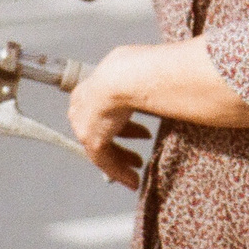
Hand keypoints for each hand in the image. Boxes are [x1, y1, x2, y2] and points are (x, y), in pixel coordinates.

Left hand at [70, 46, 156, 189]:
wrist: (123, 76)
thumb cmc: (136, 67)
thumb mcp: (137, 74)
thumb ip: (144, 83)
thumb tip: (167, 79)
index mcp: (89, 89)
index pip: (101, 110)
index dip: (120, 122)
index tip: (136, 130)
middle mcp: (81, 108)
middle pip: (101, 131)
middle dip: (121, 140)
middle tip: (136, 150)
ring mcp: (84, 126)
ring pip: (103, 149)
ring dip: (122, 159)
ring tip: (139, 165)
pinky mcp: (92, 141)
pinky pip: (106, 162)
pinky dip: (120, 172)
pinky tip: (134, 180)